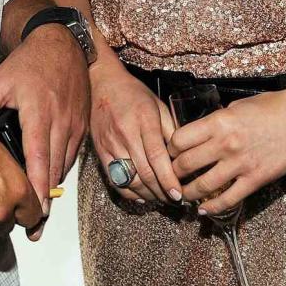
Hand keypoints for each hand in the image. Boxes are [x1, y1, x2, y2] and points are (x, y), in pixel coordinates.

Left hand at [0, 24, 89, 235]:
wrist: (62, 43)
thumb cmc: (28, 63)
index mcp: (39, 115)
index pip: (39, 160)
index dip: (37, 189)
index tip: (35, 215)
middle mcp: (61, 123)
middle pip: (54, 172)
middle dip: (44, 202)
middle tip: (31, 228)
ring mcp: (75, 125)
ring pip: (64, 166)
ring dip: (52, 189)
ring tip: (38, 215)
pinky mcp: (82, 125)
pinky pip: (71, 156)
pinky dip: (59, 171)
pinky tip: (47, 183)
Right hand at [89, 59, 179, 205]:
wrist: (104, 84)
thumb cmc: (135, 94)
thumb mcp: (159, 105)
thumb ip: (171, 130)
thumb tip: (184, 156)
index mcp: (144, 120)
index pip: (157, 157)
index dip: (168, 178)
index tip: (178, 194)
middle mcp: (125, 134)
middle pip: (144, 172)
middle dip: (161, 191)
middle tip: (174, 200)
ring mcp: (110, 144)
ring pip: (129, 179)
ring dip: (147, 194)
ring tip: (161, 199)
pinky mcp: (100, 151)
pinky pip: (114, 179)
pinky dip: (128, 192)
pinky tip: (141, 196)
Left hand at [167, 87, 285, 214]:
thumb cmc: (271, 107)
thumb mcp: (236, 106)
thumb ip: (217, 121)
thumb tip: (200, 133)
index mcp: (218, 122)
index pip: (179, 140)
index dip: (170, 149)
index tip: (170, 153)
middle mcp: (225, 144)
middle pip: (185, 165)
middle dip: (174, 172)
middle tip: (171, 176)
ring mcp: (240, 164)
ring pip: (202, 186)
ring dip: (187, 193)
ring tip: (182, 196)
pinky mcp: (256, 179)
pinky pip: (228, 199)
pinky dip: (212, 207)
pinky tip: (203, 210)